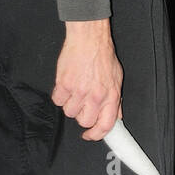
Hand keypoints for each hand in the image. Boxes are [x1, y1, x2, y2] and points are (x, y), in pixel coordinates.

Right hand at [51, 19, 122, 140]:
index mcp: (110, 96)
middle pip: (84, 121)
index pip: (105, 125)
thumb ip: (116, 100)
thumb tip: (116, 115)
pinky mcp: (64, 84)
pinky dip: (60, 96)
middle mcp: (95, 96)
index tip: (90, 135)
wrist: (89, 39)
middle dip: (82, 116)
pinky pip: (58, 100)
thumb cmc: (102, 55)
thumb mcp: (116, 78)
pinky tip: (66, 86)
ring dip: (70, 105)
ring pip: (69, 112)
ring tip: (75, 91)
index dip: (96, 135)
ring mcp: (79, 91)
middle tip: (82, 105)